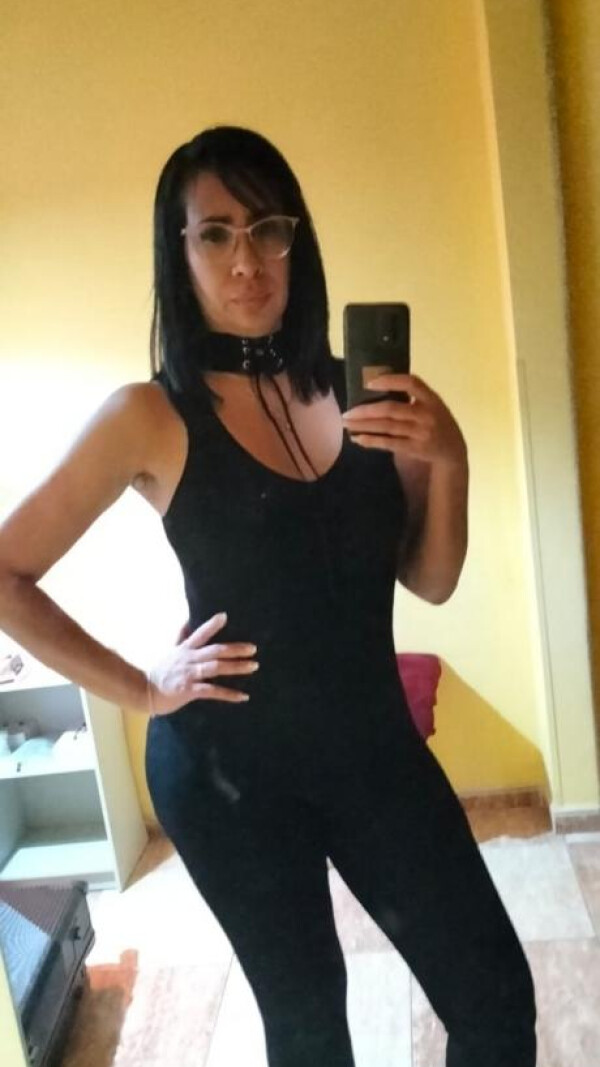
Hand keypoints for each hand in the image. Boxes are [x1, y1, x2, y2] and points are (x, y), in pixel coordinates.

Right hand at [145, 612, 258, 715]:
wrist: (144, 691)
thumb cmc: (160, 672)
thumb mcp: (170, 651)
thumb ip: (181, 636)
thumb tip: (186, 619)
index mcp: (185, 650)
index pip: (200, 634)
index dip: (212, 625)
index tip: (225, 616)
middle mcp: (188, 660)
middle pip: (214, 651)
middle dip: (235, 649)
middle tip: (253, 648)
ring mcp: (189, 675)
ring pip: (216, 668)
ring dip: (236, 667)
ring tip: (253, 666)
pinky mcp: (189, 691)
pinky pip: (212, 691)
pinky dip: (228, 694)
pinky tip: (243, 696)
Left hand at [341, 374, 465, 469]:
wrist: (453, 450)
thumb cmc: (437, 422)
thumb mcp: (433, 405)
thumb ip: (414, 397)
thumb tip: (378, 388)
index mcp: (431, 399)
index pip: (411, 383)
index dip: (390, 381)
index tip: (370, 383)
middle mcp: (426, 414)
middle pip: (391, 409)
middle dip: (365, 410)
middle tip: (347, 412)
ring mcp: (420, 432)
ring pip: (386, 427)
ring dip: (364, 426)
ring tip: (347, 424)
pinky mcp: (414, 448)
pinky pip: (389, 443)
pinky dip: (372, 441)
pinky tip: (358, 439)